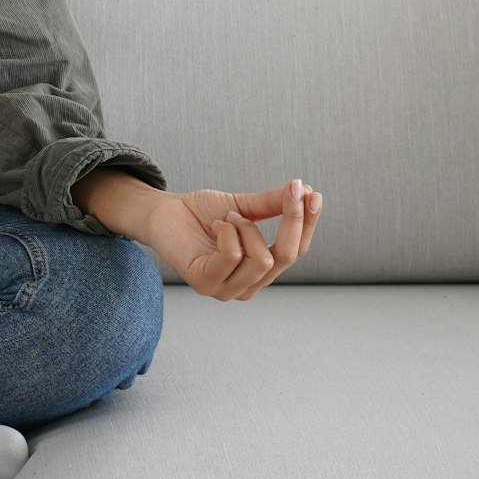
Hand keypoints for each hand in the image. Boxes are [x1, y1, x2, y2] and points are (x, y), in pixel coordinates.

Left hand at [137, 179, 321, 301]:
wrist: (164, 211)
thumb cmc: (203, 213)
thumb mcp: (244, 206)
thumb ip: (273, 205)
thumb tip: (306, 192)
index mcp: (261, 271)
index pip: (297, 252)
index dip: (308, 223)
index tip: (313, 193)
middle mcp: (248, 287)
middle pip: (286, 256)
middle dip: (292, 219)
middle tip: (291, 187)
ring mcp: (227, 290)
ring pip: (262, 258)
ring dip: (245, 226)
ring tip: (226, 218)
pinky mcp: (205, 284)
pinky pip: (233, 255)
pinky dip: (227, 232)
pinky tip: (215, 227)